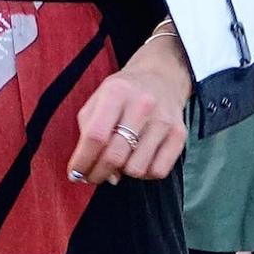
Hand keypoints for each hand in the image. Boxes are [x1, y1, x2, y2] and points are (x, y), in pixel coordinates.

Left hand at [68, 35, 191, 185]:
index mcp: (116, 92)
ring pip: (136, 168)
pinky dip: (144, 173)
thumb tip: (92, 170)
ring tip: (119, 160)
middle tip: (92, 176)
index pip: (96, 136)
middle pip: (115, 155)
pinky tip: (138, 160)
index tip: (74, 174)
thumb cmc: (123, 93)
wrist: (160, 77)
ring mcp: (163, 120)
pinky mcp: (179, 134)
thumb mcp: (98, 99)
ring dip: (123, 172)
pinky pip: (158, 171)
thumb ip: (88, 131)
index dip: (82, 161)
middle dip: (98, 173)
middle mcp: (142, 105)